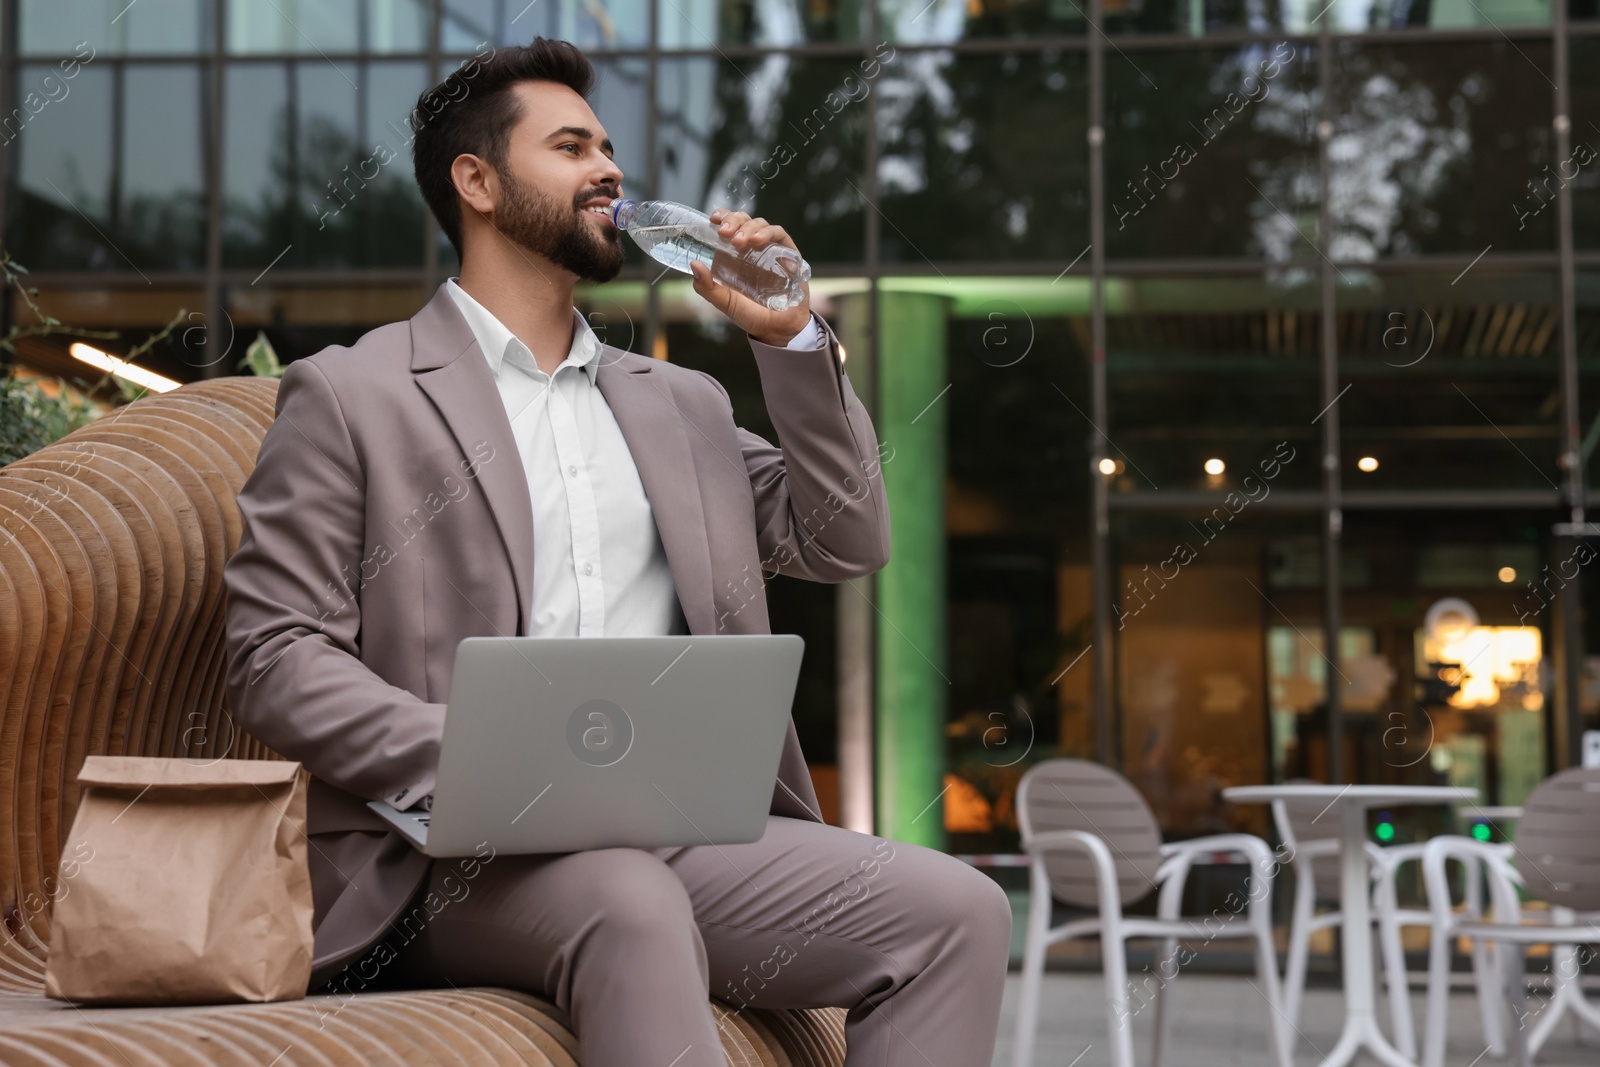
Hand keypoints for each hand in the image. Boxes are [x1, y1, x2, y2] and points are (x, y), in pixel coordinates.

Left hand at [691, 208, 810, 346]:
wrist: (778, 329)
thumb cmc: (750, 314)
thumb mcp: (724, 302)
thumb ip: (707, 287)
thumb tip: (694, 264)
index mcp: (734, 254)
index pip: (728, 225)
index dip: (722, 216)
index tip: (713, 219)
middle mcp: (752, 247)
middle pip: (743, 220)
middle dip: (733, 221)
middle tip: (724, 233)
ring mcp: (771, 248)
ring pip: (759, 223)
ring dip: (748, 228)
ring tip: (739, 242)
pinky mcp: (789, 252)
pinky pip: (778, 234)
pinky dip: (767, 233)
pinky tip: (757, 241)